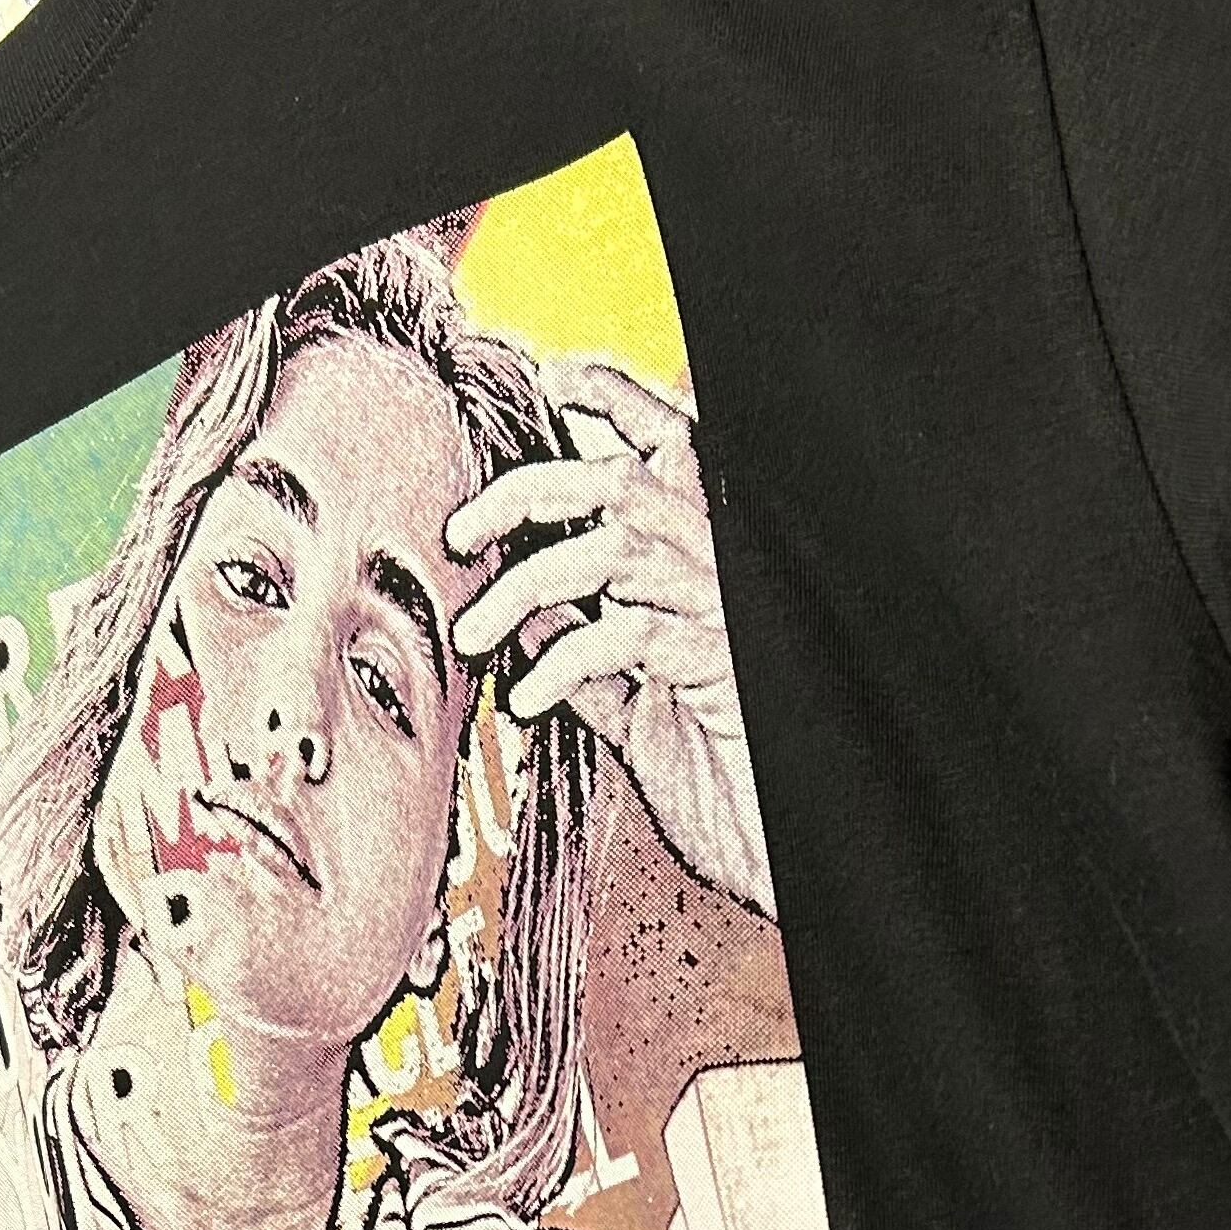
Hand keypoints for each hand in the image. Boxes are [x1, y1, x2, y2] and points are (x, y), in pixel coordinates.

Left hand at [444, 355, 773, 917]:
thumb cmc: (720, 780)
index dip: (615, 399)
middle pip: (620, 481)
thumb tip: (520, 614)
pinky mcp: (717, 664)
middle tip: (462, 530)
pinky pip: (627, 635)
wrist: (768, 850)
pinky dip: (562, 661)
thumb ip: (585, 651)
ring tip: (474, 631)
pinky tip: (527, 695)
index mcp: (702, 564)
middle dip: (529, 491)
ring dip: (525, 583)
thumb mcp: (635, 707)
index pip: (666, 447)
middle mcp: (717, 572)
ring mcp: (721, 613)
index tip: (552, 378)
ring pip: (614, 547)